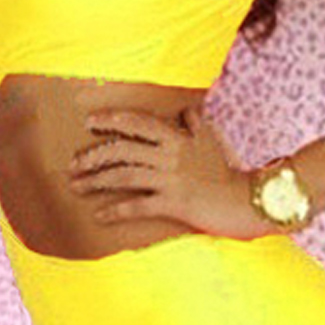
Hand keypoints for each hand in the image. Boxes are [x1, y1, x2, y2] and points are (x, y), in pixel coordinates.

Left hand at [68, 106, 271, 239]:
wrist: (251, 201)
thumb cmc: (229, 172)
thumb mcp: (214, 141)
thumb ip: (197, 124)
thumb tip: (188, 109)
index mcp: (177, 138)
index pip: (137, 123)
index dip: (112, 120)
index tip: (90, 122)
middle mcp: (170, 155)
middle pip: (122, 150)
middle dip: (93, 156)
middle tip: (73, 165)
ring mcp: (170, 179)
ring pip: (123, 175)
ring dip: (95, 181)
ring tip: (76, 186)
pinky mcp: (173, 204)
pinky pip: (137, 206)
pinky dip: (115, 211)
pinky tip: (99, 215)